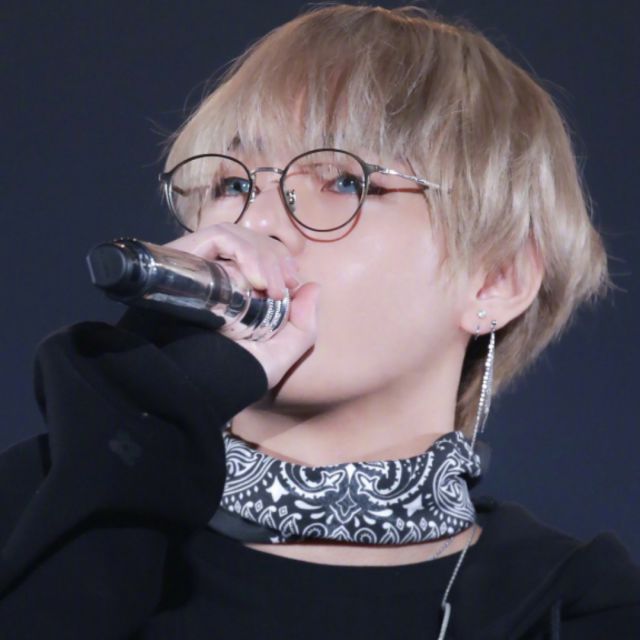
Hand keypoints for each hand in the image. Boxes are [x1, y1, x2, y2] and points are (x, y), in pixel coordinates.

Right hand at [164, 223, 319, 388]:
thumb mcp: (279, 355)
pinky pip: (219, 237)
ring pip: (235, 235)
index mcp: (233, 291)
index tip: (293, 281)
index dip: (279, 259)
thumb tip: (313, 286)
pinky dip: (244, 251)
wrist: (198, 384)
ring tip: (272, 287)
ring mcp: (197, 265)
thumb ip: (303, 327)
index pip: (258, 254)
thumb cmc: (234, 374)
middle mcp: (213, 274)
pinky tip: (256, 279)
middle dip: (275, 256)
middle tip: (285, 284)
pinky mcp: (184, 257)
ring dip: (262, 255)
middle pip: (248, 241)